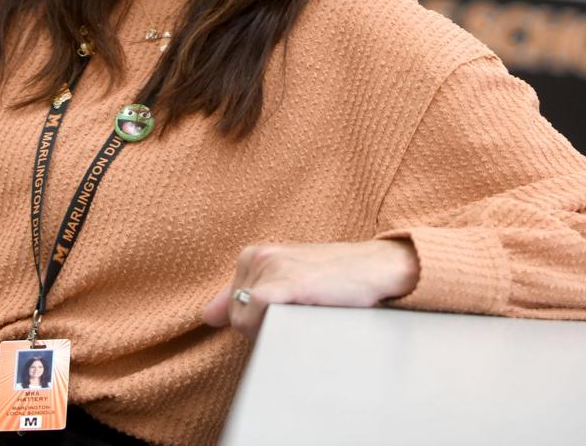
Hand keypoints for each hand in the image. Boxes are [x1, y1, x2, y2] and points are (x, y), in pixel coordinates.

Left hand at [202, 239, 419, 338]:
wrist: (378, 269)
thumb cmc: (338, 279)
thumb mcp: (288, 281)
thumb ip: (246, 295)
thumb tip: (207, 317)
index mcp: (255, 254)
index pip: (232, 307)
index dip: (258, 322)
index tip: (287, 314)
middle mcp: (258, 255)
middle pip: (236, 317)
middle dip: (262, 328)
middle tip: (299, 316)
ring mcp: (270, 266)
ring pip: (242, 321)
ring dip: (270, 331)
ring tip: (302, 317)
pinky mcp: (284, 282)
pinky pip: (253, 315)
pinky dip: (267, 328)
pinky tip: (296, 322)